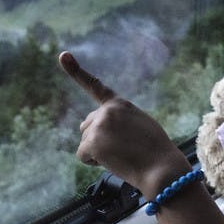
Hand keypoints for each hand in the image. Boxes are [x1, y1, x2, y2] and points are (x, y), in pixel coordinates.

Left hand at [58, 51, 190, 195]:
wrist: (161, 167)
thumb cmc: (155, 150)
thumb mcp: (139, 124)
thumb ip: (118, 120)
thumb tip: (87, 129)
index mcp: (120, 104)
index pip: (95, 86)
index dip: (76, 71)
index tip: (63, 56)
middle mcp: (107, 111)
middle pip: (88, 125)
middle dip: (98, 138)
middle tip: (122, 148)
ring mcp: (98, 125)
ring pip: (85, 141)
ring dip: (98, 151)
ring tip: (121, 154)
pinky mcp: (92, 142)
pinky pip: (83, 155)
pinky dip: (93, 162)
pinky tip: (112, 161)